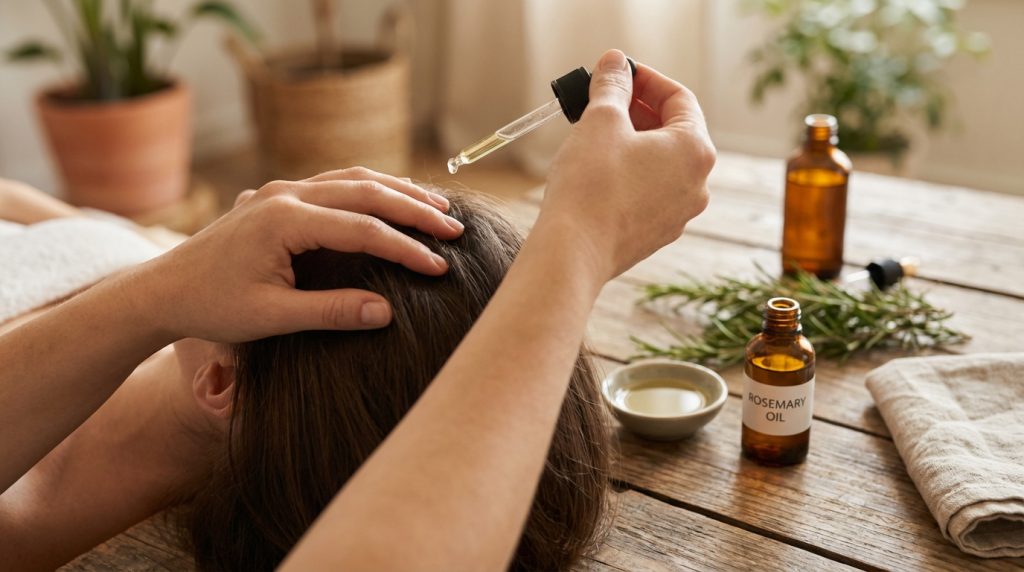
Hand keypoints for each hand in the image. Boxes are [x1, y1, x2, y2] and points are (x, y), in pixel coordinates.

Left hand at [130, 167, 463, 342]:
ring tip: (437, 207)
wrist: (163, 290)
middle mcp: (285, 194)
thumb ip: (330, 312)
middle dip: (414, 209)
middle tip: (454, 228)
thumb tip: (387, 313)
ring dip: (397, 191)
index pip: (362, 230)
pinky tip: (393, 198)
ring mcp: (281, 190)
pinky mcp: (279, 196)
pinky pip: (335, 182)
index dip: (406, 249)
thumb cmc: (212, 307)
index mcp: (283, 221)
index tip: (440, 268)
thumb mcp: (272, 318)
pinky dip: (371, 188)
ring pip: (353, 178)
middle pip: (366, 192)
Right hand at [540, 49, 714, 278]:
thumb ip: (612, 85)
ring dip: (631, 143)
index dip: (645, 79)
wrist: (574, 253)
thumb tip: (615, 63)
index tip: (617, 73)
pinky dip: (628, 174)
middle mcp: (697, 184)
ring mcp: (678, 214)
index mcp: (695, 150)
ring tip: (594, 136)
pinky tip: (596, 172)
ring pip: (659, 164)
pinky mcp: (655, 234)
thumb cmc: (591, 185)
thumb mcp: (600, 120)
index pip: (679, 98)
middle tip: (602, 100)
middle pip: (672, 131)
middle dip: (637, 111)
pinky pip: (647, 192)